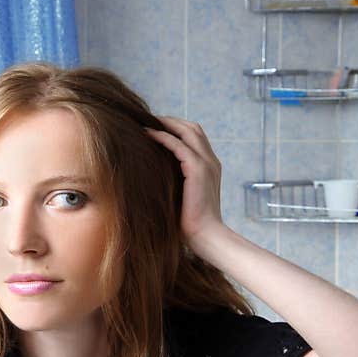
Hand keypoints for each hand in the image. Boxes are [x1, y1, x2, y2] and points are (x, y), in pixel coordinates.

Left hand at [145, 116, 223, 245]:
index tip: (155, 128)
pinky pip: (179, 145)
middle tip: (148, 120)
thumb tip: (152, 174)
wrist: (206, 236)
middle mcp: (211, 161)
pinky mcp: (198, 169)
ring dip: (166, 123)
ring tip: (146, 122)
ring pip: (188, 131)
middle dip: (171, 121)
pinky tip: (147, 135)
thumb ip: (175, 181)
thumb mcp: (183, 196)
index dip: (176, 129)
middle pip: (193, 128)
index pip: (195, 137)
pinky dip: (163, 136)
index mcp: (210, 167)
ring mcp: (207, 164)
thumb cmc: (192, 224)